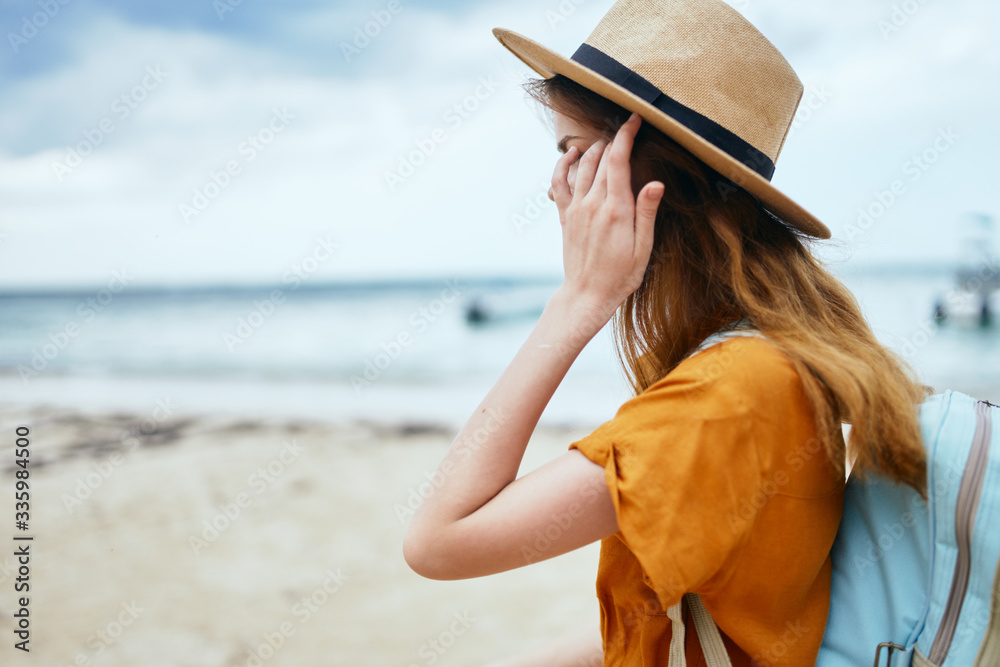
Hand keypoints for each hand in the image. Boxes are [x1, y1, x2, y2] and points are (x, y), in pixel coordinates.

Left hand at [549, 112, 663, 321]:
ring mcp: (576, 209)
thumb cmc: (621, 276)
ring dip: (594, 149)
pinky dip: (562, 164)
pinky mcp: (566, 216)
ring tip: (608, 142)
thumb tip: (655, 183)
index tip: (635, 118)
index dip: (626, 135)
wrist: (587, 295)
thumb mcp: (643, 248)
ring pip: (582, 166)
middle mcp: (593, 204)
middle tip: (628, 129)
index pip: (619, 160)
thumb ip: (647, 213)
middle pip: (602, 158)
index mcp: (616, 210)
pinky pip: (559, 183)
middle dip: (615, 139)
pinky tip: (571, 154)